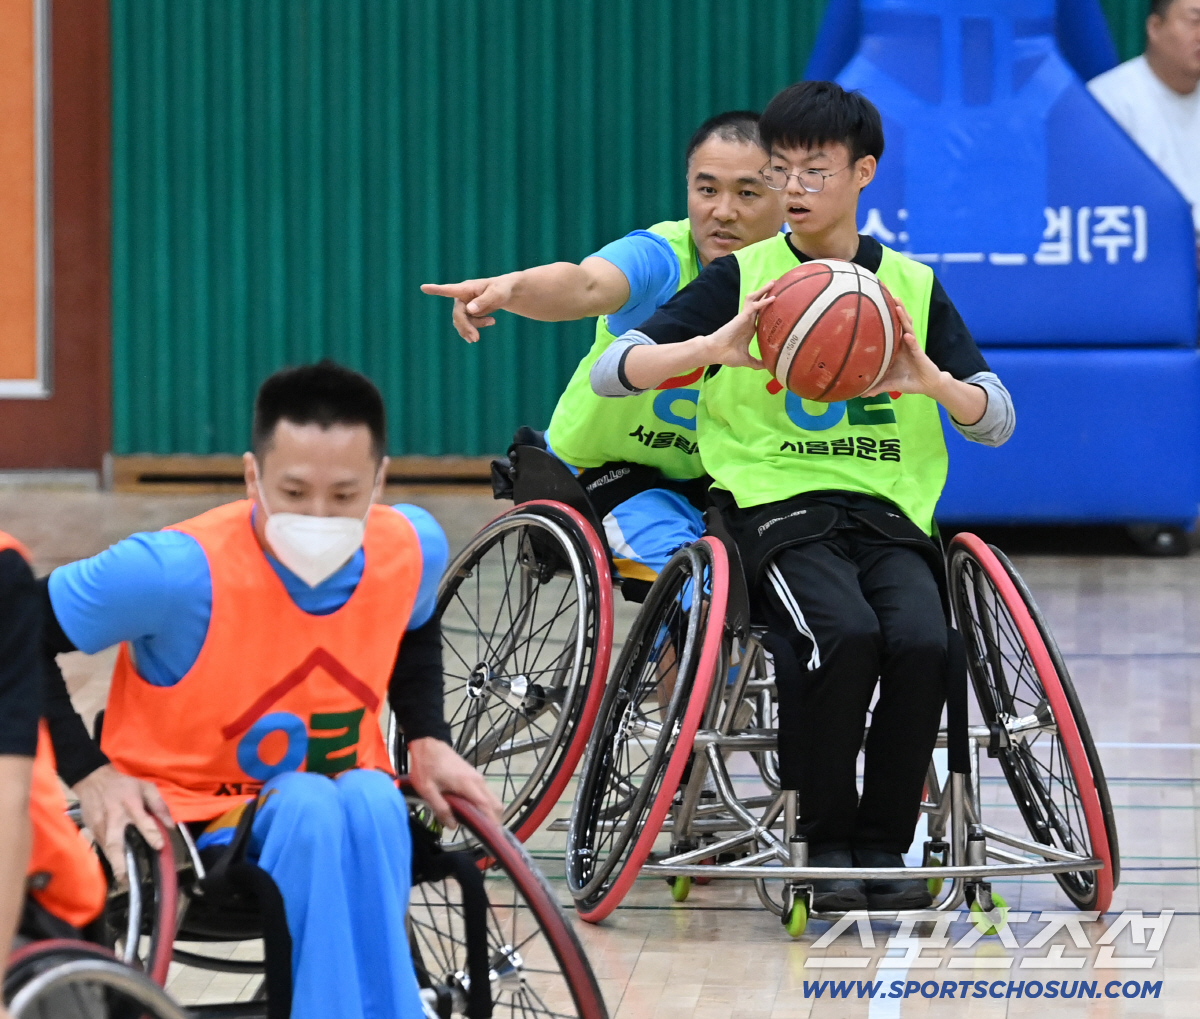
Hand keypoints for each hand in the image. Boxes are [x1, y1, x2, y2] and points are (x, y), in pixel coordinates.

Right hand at [73, 764, 172, 882]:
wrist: (93, 780)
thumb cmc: (124, 785)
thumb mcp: (146, 787)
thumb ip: (159, 806)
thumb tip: (171, 825)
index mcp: (131, 804)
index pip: (142, 821)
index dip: (151, 834)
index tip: (159, 846)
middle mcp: (115, 817)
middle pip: (116, 841)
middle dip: (120, 860)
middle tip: (126, 878)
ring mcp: (100, 825)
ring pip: (105, 847)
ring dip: (113, 864)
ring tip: (123, 880)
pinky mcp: (91, 829)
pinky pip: (99, 846)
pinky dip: (106, 857)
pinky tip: (114, 868)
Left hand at [406, 737, 502, 828]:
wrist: (429, 744)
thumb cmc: (426, 766)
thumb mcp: (427, 790)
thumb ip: (440, 808)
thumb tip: (453, 826)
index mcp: (468, 784)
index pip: (486, 807)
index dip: (492, 823)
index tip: (494, 838)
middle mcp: (478, 781)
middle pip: (496, 805)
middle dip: (494, 822)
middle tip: (484, 837)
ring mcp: (478, 778)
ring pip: (492, 800)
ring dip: (489, 814)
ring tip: (478, 828)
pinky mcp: (474, 776)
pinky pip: (485, 795)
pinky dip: (485, 806)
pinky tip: (472, 814)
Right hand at [420, 277, 515, 341]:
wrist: (505, 293)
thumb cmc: (501, 289)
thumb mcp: (497, 294)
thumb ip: (484, 301)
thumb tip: (470, 310)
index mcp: (466, 288)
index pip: (449, 290)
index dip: (436, 290)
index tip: (423, 288)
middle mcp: (461, 297)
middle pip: (457, 314)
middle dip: (466, 327)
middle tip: (476, 339)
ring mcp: (463, 305)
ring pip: (462, 322)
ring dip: (473, 327)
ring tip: (492, 322)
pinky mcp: (466, 313)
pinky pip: (467, 325)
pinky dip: (476, 327)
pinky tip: (491, 322)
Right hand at [700, 284, 775, 369]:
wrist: (715, 352)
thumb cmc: (727, 355)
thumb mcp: (746, 360)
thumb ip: (757, 363)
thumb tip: (767, 367)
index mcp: (749, 328)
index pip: (761, 314)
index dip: (768, 307)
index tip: (778, 303)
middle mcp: (748, 321)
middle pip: (758, 303)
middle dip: (766, 293)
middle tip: (776, 285)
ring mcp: (745, 317)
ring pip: (755, 299)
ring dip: (764, 291)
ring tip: (773, 283)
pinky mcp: (742, 317)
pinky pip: (754, 306)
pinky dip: (763, 302)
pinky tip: (772, 298)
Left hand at [865, 299, 945, 396]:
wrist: (927, 385)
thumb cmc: (909, 380)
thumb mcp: (889, 383)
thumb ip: (876, 386)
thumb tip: (861, 394)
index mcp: (896, 346)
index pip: (890, 327)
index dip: (885, 315)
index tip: (875, 303)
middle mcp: (904, 343)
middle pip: (900, 322)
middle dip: (895, 308)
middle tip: (887, 294)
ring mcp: (913, 347)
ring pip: (908, 328)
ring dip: (903, 317)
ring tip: (897, 306)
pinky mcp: (920, 355)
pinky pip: (915, 346)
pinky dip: (911, 340)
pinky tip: (907, 335)